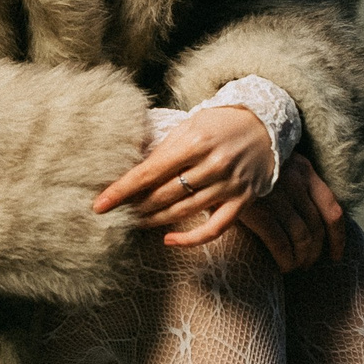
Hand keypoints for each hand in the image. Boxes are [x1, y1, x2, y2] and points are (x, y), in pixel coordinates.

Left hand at [94, 107, 274, 253]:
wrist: (264, 125)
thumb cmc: (218, 124)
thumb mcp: (189, 126)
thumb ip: (164, 150)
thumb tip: (132, 174)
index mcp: (195, 141)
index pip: (150, 172)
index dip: (122, 190)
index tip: (100, 205)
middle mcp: (213, 164)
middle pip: (164, 194)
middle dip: (135, 206)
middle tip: (116, 214)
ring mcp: (230, 184)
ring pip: (184, 211)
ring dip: (154, 220)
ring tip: (134, 222)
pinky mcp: (243, 200)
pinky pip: (215, 228)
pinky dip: (190, 239)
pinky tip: (169, 239)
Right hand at [238, 154, 346, 274]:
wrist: (209, 156)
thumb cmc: (242, 163)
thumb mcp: (275, 166)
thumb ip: (293, 186)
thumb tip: (308, 219)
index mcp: (304, 169)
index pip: (332, 208)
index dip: (338, 237)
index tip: (336, 255)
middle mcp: (295, 180)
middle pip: (316, 227)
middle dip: (315, 251)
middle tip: (307, 264)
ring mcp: (277, 195)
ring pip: (302, 237)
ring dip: (301, 258)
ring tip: (294, 267)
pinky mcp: (257, 209)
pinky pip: (281, 242)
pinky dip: (285, 259)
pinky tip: (282, 266)